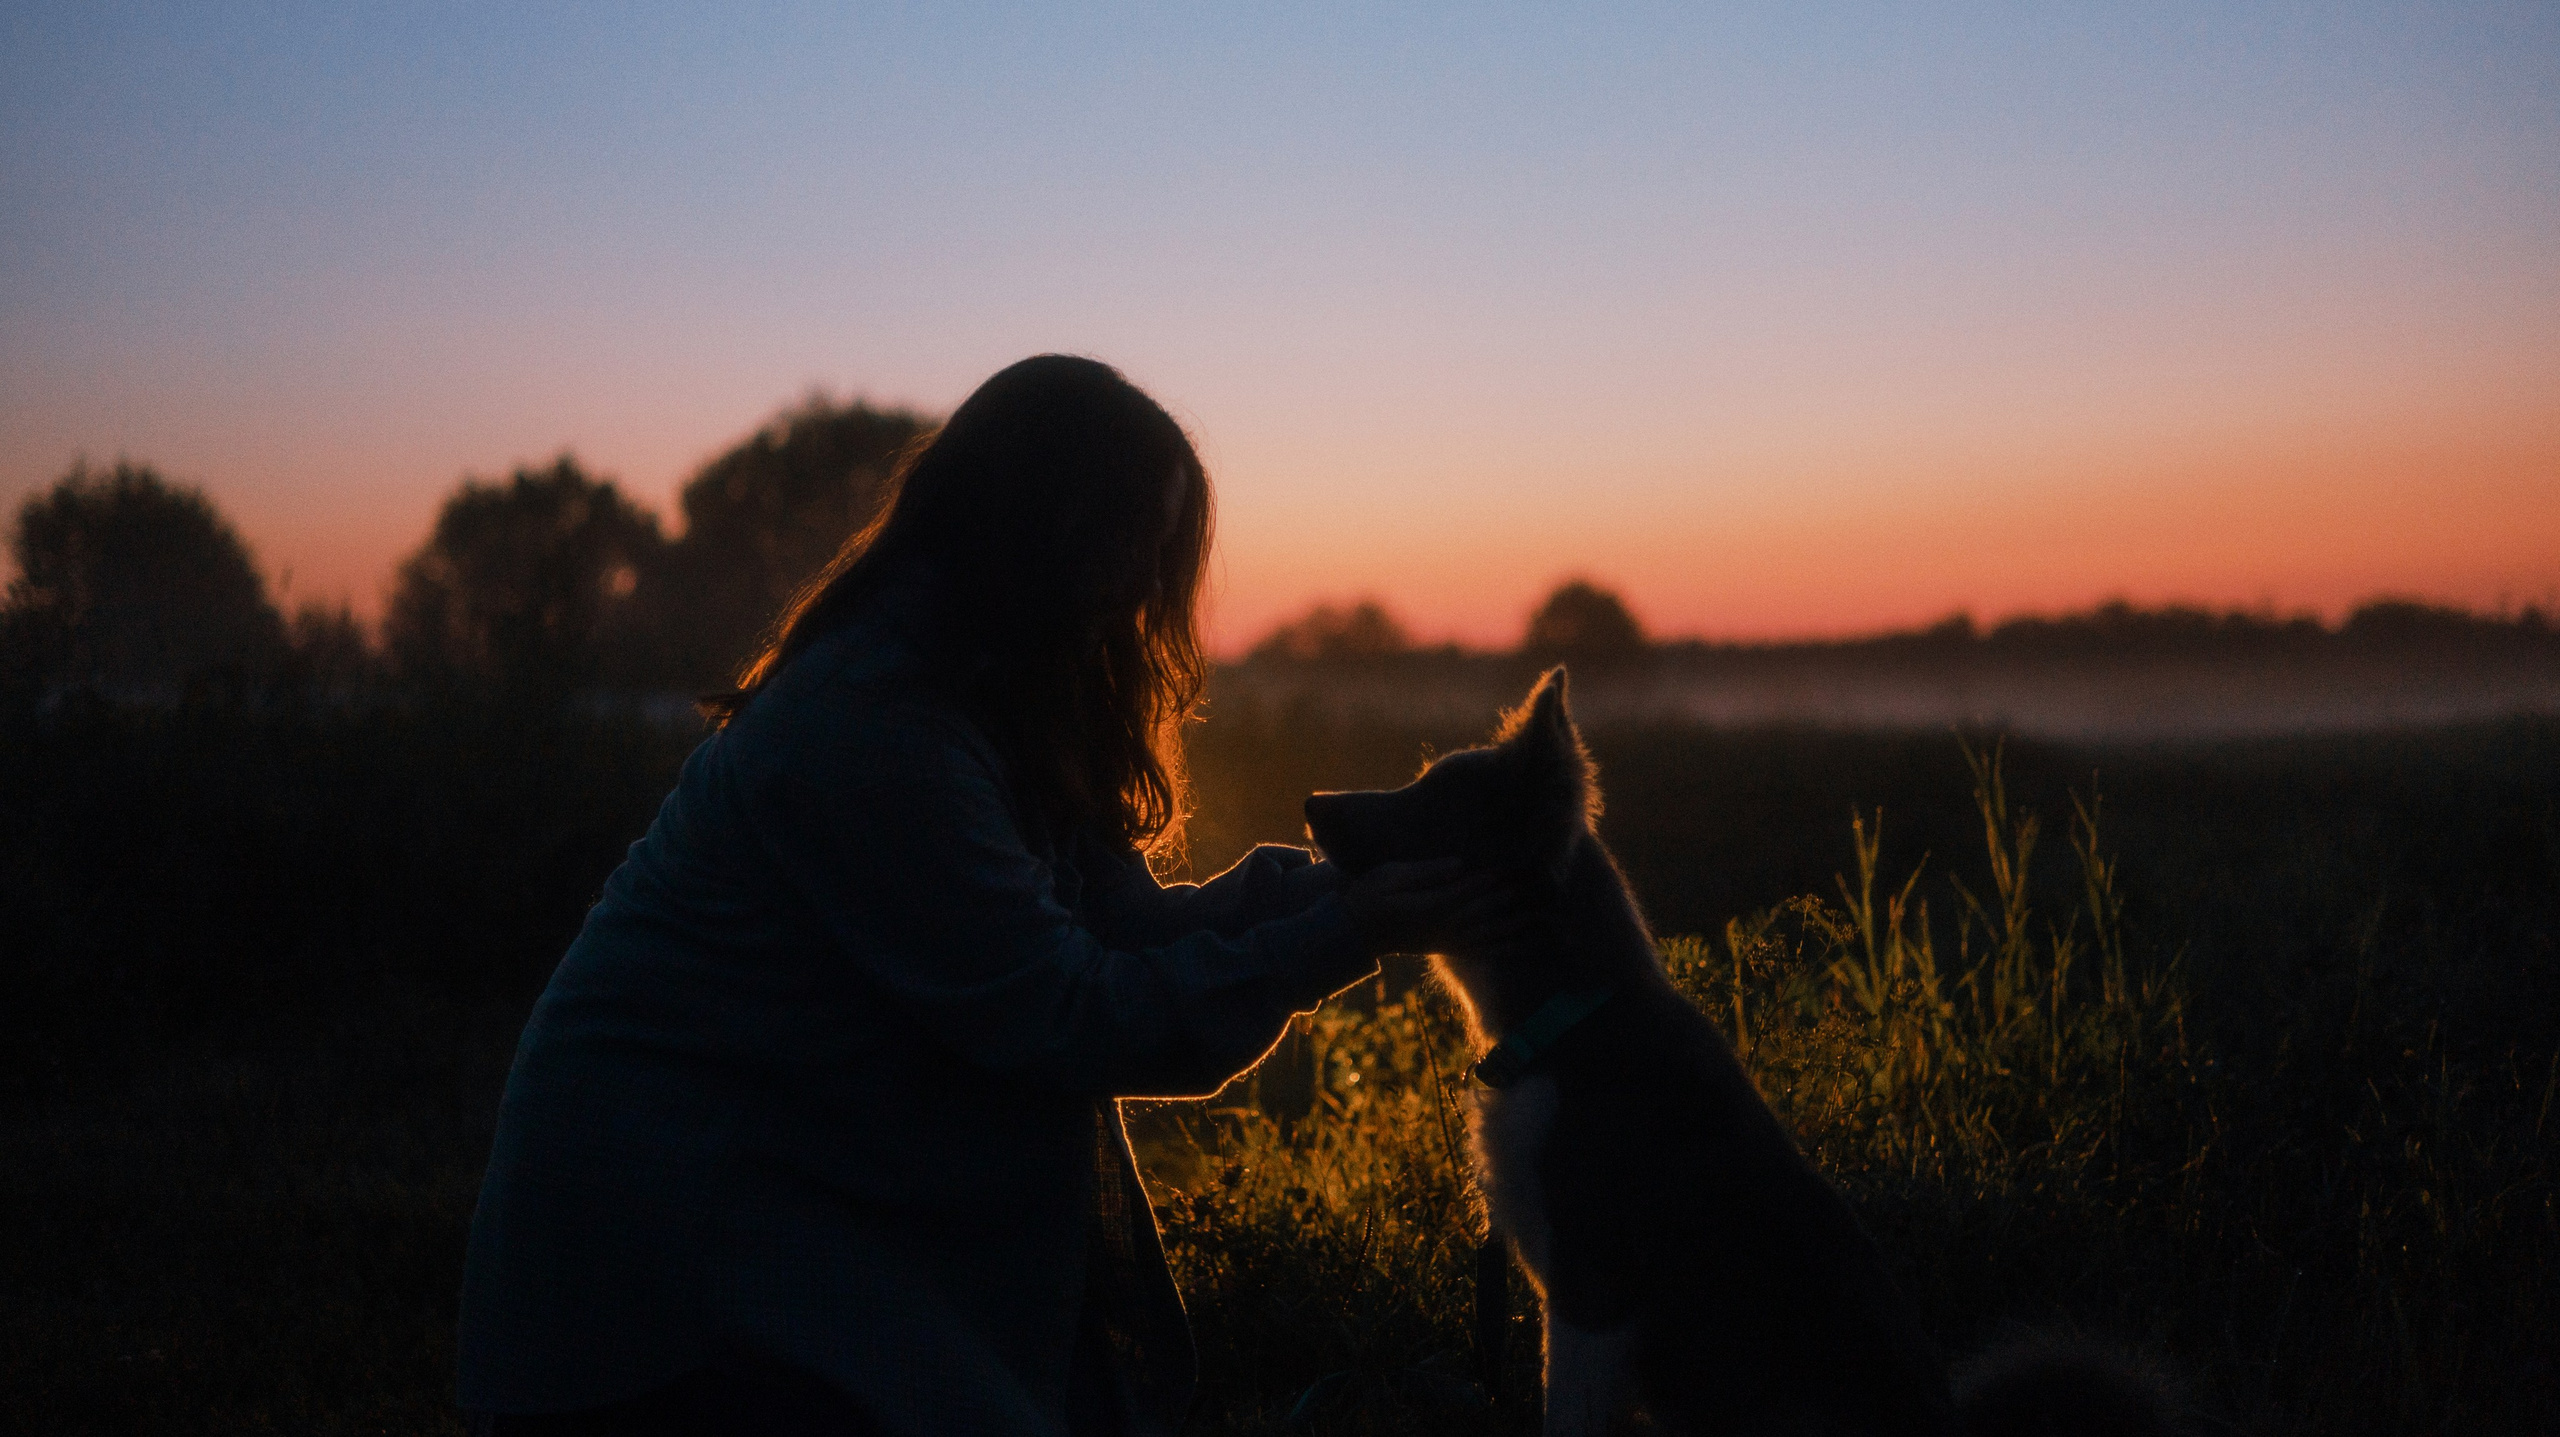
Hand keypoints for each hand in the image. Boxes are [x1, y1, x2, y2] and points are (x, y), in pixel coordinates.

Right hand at [1341, 858, 1545, 957]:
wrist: (1356, 932)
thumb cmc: (1370, 896)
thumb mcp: (1390, 876)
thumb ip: (1425, 872)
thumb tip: (1458, 864)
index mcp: (1433, 904)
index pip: (1472, 887)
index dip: (1499, 876)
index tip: (1522, 864)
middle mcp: (1446, 924)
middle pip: (1489, 907)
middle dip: (1518, 895)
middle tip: (1546, 883)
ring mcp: (1448, 939)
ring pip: (1491, 931)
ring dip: (1519, 922)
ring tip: (1545, 912)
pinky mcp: (1448, 948)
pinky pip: (1481, 950)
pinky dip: (1504, 947)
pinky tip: (1524, 942)